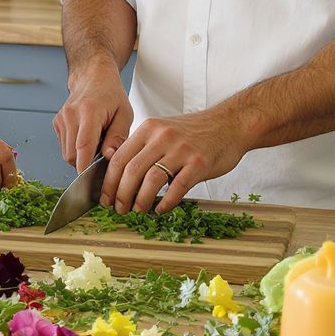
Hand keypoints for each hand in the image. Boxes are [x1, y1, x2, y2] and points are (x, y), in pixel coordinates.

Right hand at [53, 64, 133, 172]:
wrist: (93, 77)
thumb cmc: (111, 95)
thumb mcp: (124, 114)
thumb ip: (118, 137)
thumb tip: (109, 158)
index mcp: (89, 111)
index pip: (83, 146)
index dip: (85, 167)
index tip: (92, 182)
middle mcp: (70, 115)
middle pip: (72, 155)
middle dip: (86, 164)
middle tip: (103, 159)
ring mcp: (61, 119)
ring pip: (66, 154)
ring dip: (81, 158)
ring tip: (97, 144)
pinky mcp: (57, 123)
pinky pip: (64, 147)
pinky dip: (75, 150)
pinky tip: (88, 140)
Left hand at [100, 112, 246, 214]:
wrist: (229, 124)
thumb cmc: (194, 132)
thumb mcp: (162, 131)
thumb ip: (142, 147)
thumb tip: (118, 174)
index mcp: (148, 129)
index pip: (119, 157)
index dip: (108, 181)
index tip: (105, 197)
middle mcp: (162, 137)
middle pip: (131, 170)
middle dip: (121, 194)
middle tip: (119, 209)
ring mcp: (180, 149)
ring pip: (151, 179)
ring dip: (141, 200)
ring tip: (138, 210)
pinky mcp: (198, 163)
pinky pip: (177, 187)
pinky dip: (166, 202)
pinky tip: (160, 209)